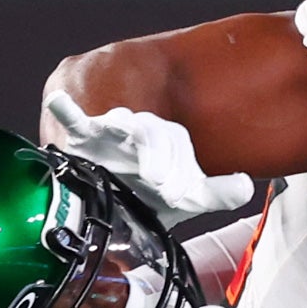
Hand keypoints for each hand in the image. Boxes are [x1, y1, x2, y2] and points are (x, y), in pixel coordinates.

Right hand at [39, 90, 255, 223]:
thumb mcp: (185, 199)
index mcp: (165, 140)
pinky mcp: (82, 138)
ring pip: (122, 122)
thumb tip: (247, 186)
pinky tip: (59, 100)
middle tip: (164, 188)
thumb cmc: (146, 196)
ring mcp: (109, 131)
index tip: (179, 196)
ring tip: (143, 170)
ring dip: (130, 139)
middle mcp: (139, 129)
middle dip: (161, 159)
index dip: (181, 168)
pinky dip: (66, 109)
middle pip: (153, 131)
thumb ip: (217, 193)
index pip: (177, 143)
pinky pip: (74, 119)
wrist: (107, 206)